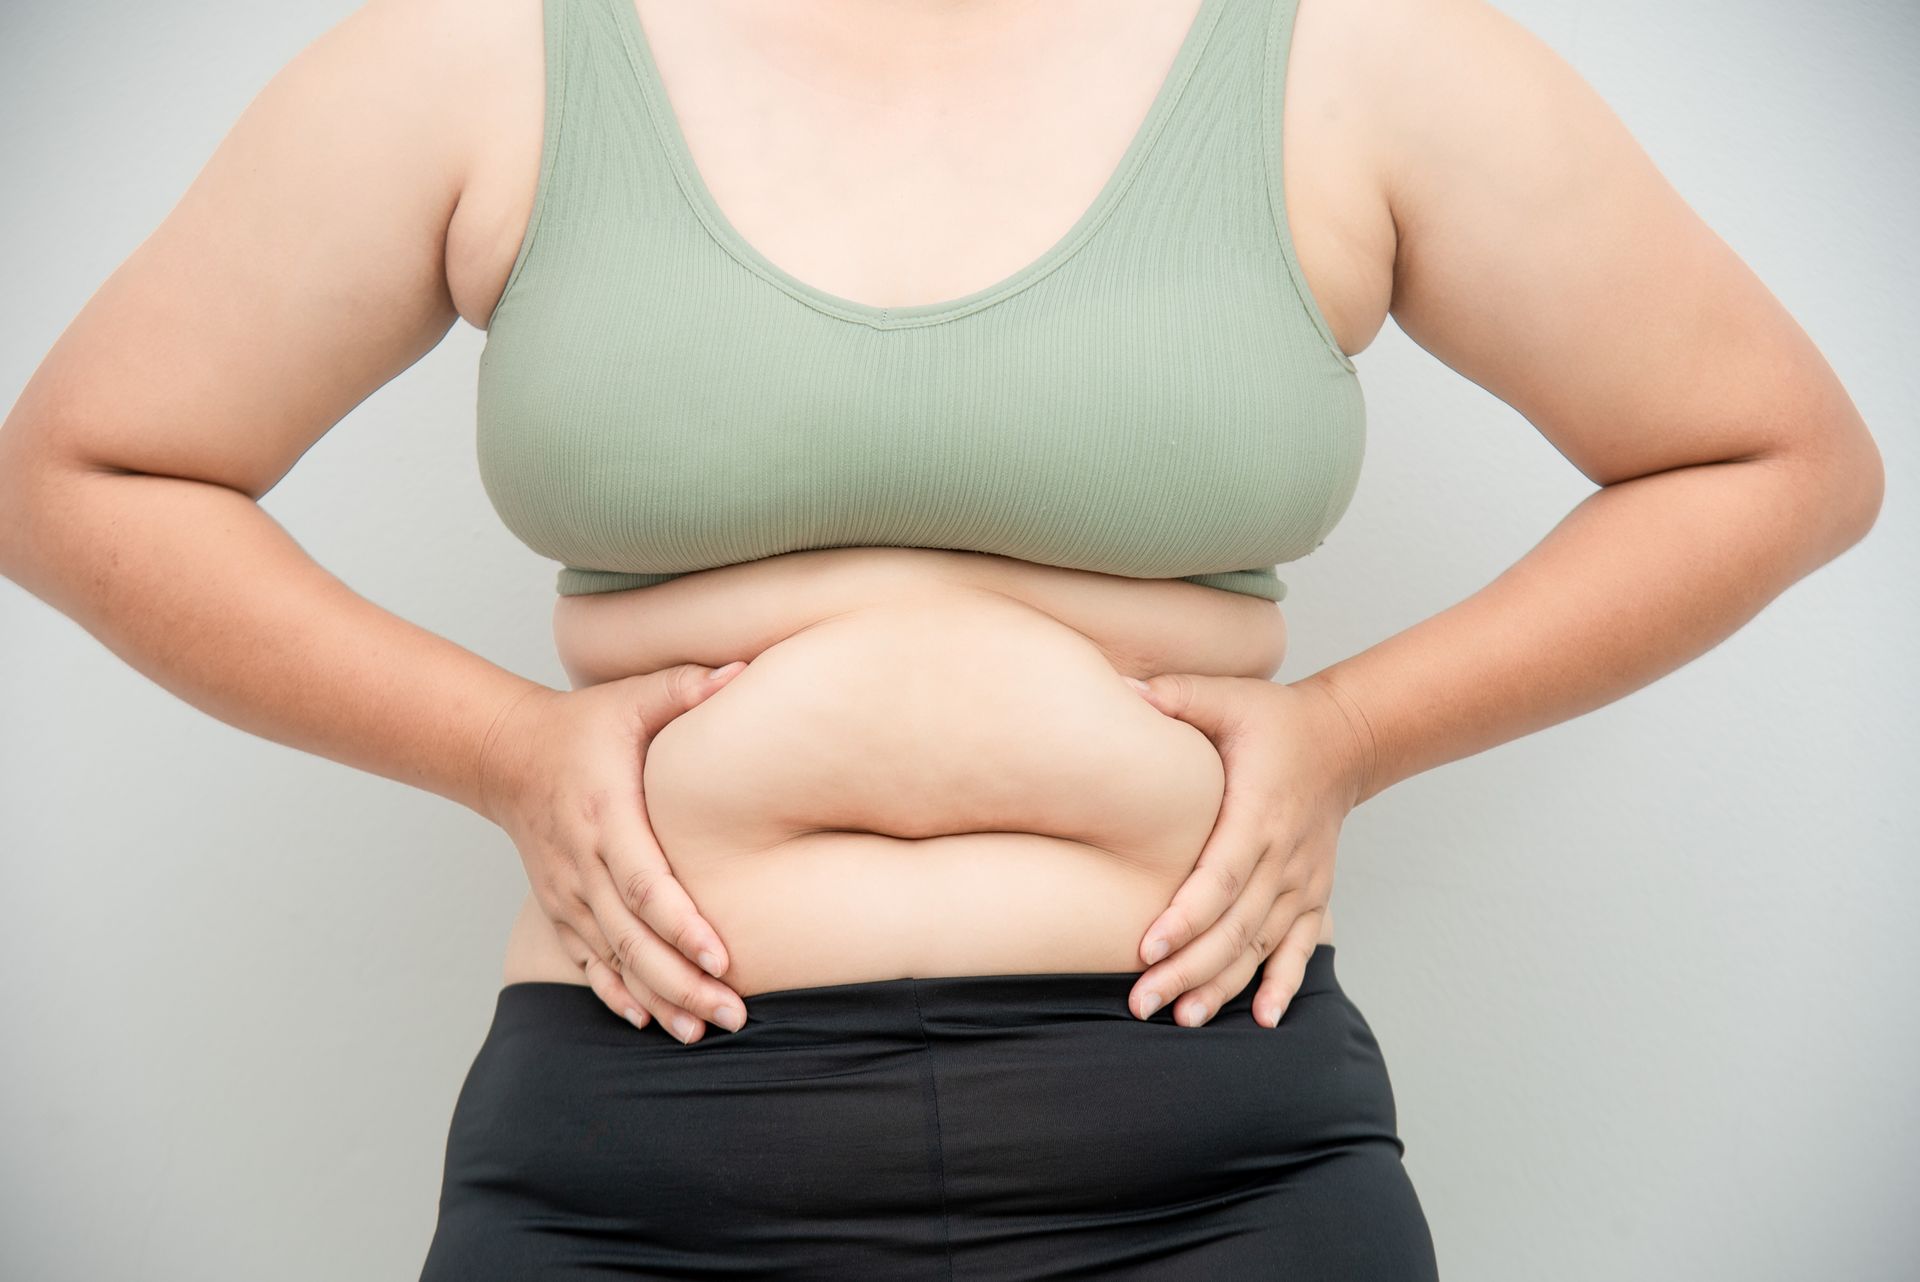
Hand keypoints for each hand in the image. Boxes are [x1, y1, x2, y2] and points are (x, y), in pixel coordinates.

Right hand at [477, 660, 750, 1042]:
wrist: (508, 755)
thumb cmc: (586, 724)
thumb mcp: (634, 696)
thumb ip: (688, 686)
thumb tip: (745, 672)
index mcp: (606, 815)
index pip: (645, 883)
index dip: (680, 925)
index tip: (722, 958)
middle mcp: (582, 864)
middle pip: (632, 938)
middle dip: (681, 981)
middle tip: (733, 1017)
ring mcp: (567, 893)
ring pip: (611, 960)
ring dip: (657, 998)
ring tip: (702, 1031)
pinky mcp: (560, 909)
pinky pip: (588, 962)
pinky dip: (616, 994)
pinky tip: (652, 1021)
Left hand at [1121, 672, 1374, 1028]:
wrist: (1344, 739)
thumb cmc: (1274, 719)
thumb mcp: (1228, 696)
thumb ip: (1176, 695)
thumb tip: (1121, 688)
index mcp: (1258, 813)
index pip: (1220, 876)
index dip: (1185, 916)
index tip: (1147, 949)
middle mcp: (1284, 856)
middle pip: (1234, 925)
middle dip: (1188, 969)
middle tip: (1141, 1003)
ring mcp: (1302, 881)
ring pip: (1261, 945)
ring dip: (1224, 985)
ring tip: (1182, 1018)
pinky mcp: (1313, 895)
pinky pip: (1299, 948)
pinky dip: (1282, 983)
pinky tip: (1263, 1020)